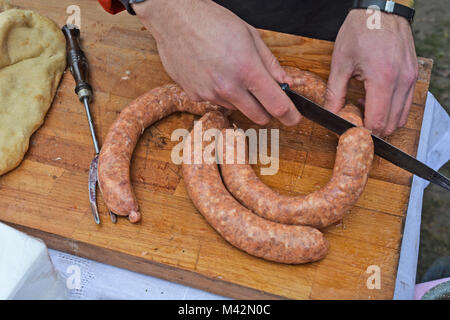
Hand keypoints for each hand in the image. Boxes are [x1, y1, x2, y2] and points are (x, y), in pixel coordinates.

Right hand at [133, 0, 299, 125]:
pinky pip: (215, 101)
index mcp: (247, 69)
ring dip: (239, 97)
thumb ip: (270, 63)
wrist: (175, 19)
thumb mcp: (250, 35)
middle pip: (258, 115)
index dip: (290, 115)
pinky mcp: (194, 96)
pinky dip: (218, 92)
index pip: (276, 104)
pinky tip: (211, 72)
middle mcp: (228, 87)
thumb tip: (284, 82)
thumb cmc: (212, 22)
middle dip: (266, 110)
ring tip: (228, 70)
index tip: (294, 119)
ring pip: (236, 107)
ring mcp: (210, 94)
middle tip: (264, 97)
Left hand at [325, 9, 417, 136]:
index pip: (377, 121)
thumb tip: (330, 113)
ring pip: (401, 117)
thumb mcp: (341, 63)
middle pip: (390, 124)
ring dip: (383, 120)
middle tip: (355, 119)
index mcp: (383, 78)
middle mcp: (402, 81)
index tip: (350, 128)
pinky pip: (406, 103)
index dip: (363, 130)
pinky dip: (391, 109)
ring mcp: (411, 78)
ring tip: (364, 107)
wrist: (379, 10)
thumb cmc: (360, 31)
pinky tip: (375, 98)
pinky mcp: (413, 75)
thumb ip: (335, 93)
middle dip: (372, 128)